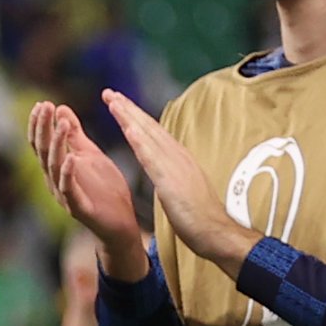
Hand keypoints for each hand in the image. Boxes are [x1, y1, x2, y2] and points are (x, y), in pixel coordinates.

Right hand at [24, 99, 146, 269]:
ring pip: (54, 167)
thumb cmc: (105, 189)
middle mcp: (55, 180)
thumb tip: (60, 108)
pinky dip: (68, 173)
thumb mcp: (90, 155)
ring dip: (57, 144)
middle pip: (43, 151)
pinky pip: (69, 190)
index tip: (42, 103)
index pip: (41, 143)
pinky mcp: (78, 208)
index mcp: (57, 167)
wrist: (120, 222)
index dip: (39, 124)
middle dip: (43, 128)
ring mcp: (64, 194)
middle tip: (45, 106)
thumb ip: (75, 134)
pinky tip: (71, 158)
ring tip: (61, 124)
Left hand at [101, 90, 248, 269]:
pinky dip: (139, 141)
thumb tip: (167, 173)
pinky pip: (151, 157)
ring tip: (113, 101)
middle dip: (129, 109)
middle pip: (150, 127)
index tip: (121, 104)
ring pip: (148, 135)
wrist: (216, 232)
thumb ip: (174, 176)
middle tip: (110, 93)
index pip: (155, 133)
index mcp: (180, 159)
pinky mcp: (170, 180)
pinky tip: (128, 128)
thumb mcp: (184, 189)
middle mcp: (178, 156)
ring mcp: (175, 165)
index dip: (137, 117)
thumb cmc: (201, 218)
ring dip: (130, 116)